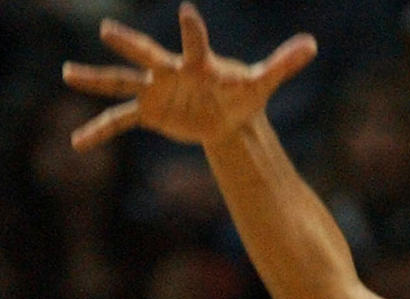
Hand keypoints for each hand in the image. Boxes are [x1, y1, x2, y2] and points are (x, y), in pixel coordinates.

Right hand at [62, 2, 315, 150]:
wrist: (227, 114)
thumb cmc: (242, 93)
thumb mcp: (262, 82)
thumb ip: (283, 64)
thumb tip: (312, 45)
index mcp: (198, 63)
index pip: (195, 43)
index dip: (192, 31)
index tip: (187, 13)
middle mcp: (171, 71)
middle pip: (148, 55)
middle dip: (131, 44)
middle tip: (108, 30)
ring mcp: (156, 90)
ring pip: (122, 81)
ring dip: (96, 78)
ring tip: (67, 72)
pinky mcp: (149, 112)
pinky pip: (120, 120)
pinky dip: (100, 130)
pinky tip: (78, 143)